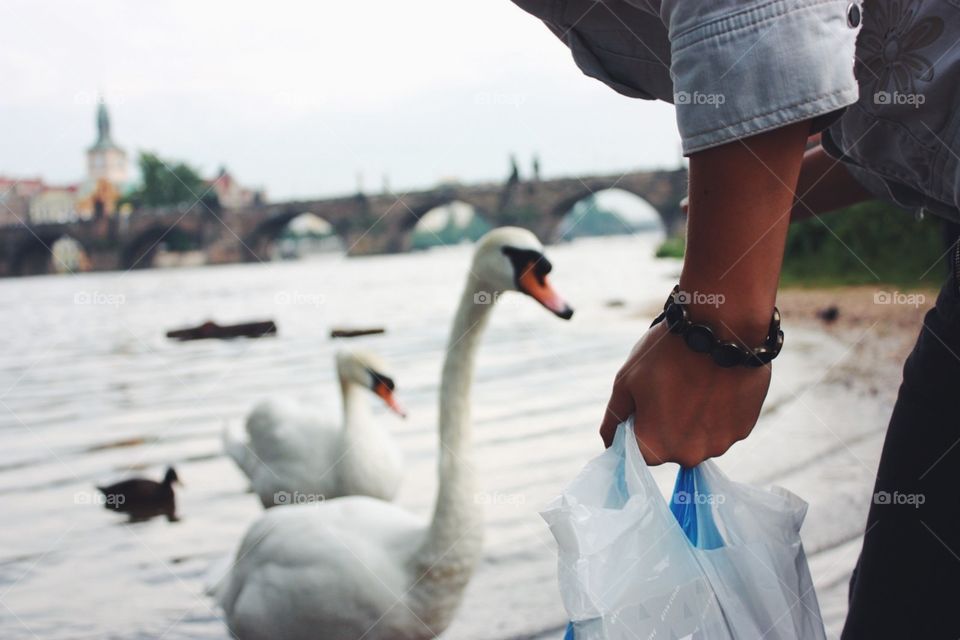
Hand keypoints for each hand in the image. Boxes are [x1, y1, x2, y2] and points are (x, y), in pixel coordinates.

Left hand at [599, 321, 770, 466]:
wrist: (723, 328)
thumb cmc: (668, 352)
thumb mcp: (626, 380)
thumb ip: (615, 418)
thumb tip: (610, 442)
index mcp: (655, 445)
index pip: (636, 451)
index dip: (636, 424)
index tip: (644, 399)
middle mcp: (688, 455)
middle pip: (669, 446)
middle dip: (665, 422)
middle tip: (672, 387)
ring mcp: (720, 444)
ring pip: (698, 438)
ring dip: (694, 419)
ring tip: (697, 383)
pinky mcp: (744, 430)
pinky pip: (723, 427)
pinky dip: (717, 412)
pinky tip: (717, 385)